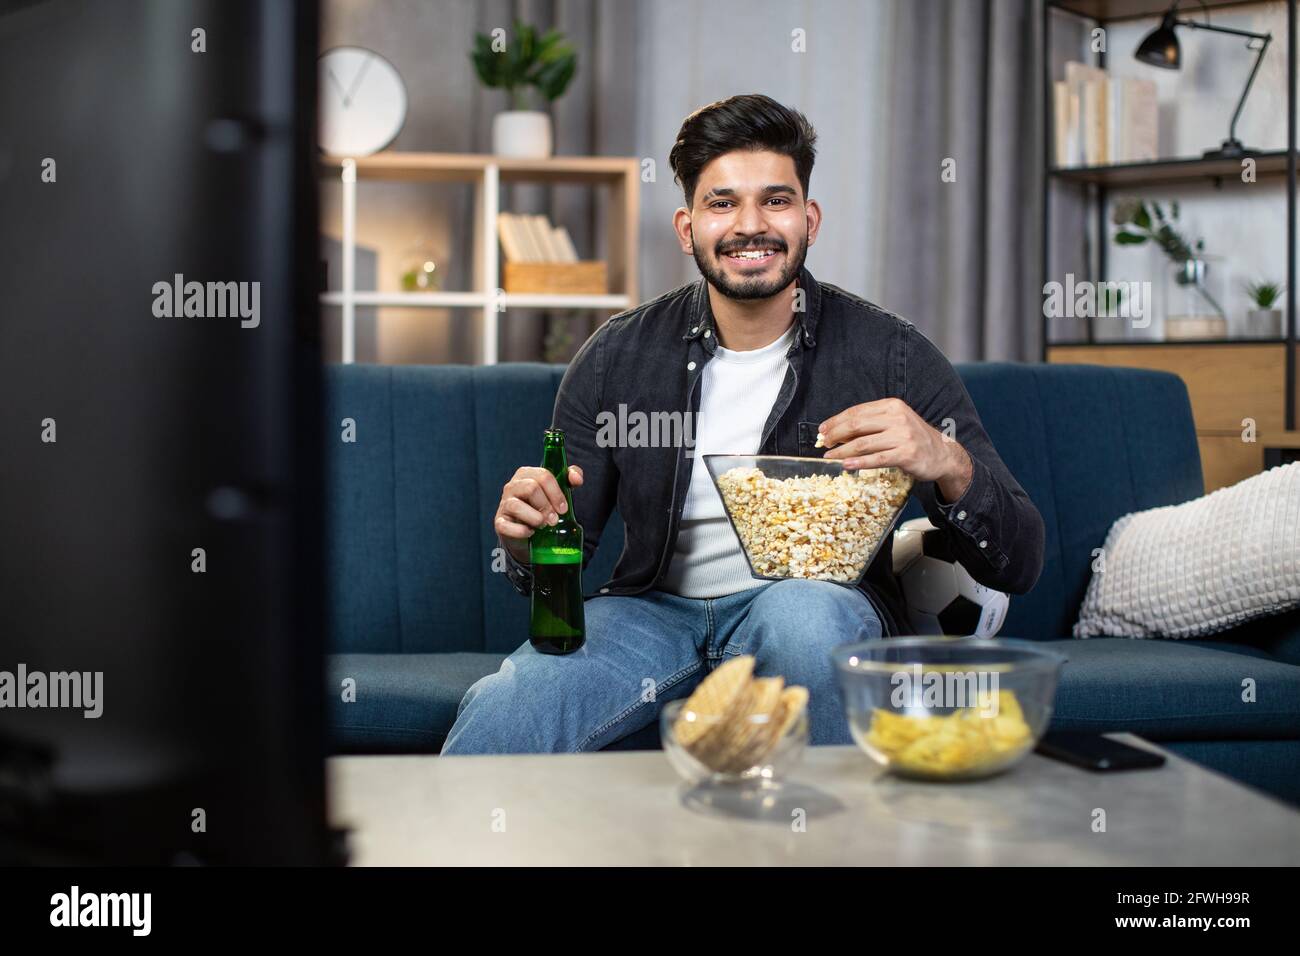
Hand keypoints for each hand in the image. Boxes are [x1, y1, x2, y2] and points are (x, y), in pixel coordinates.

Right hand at [494, 464, 583, 562]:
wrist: (529, 531)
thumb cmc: (544, 506)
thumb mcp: (558, 491)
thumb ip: (569, 479)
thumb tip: (577, 479)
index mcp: (526, 474)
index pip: (543, 475)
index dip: (556, 493)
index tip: (564, 508)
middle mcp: (512, 486)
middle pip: (531, 488)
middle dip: (547, 506)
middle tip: (554, 520)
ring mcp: (504, 504)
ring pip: (516, 506)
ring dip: (535, 518)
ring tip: (543, 525)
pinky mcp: (499, 522)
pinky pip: (506, 525)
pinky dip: (522, 531)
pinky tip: (530, 533)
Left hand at [818, 399, 971, 500]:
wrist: (942, 454)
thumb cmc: (913, 438)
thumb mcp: (895, 422)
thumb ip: (871, 423)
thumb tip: (838, 432)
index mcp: (892, 405)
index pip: (857, 411)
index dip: (836, 420)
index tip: (823, 430)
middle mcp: (897, 417)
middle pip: (857, 424)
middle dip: (836, 434)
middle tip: (824, 443)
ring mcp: (903, 436)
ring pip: (863, 443)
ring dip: (842, 451)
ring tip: (829, 457)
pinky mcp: (906, 454)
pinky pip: (876, 459)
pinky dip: (859, 463)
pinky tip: (846, 465)